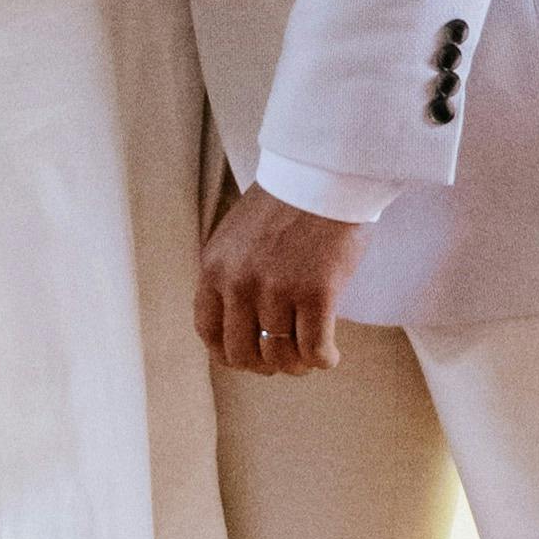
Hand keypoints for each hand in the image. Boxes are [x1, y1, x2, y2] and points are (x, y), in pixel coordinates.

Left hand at [198, 189, 370, 378]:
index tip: (249, 357)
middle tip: (285, 358)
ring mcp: (277, 290)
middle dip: (265, 364)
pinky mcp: (316, 294)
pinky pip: (314, 350)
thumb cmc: (286, 201)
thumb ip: (231, 274)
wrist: (323, 174)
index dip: (229, 355)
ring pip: (281, 356)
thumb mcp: (237, 236)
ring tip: (310, 356)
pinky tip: (330, 355)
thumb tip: (239, 322)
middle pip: (243, 354)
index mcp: (215, 268)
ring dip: (297, 364)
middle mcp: (240, 283)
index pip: (208, 332)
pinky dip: (324, 360)